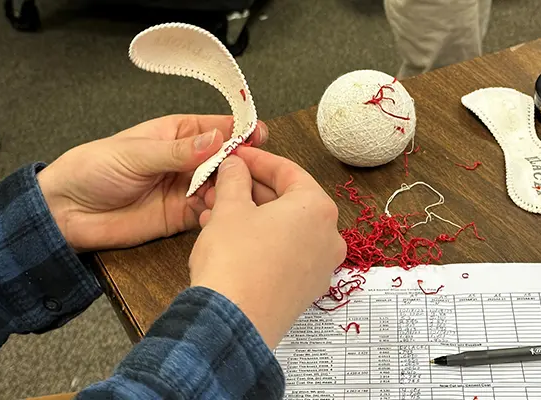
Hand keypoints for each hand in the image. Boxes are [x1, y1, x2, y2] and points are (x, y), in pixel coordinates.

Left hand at [37, 114, 267, 251]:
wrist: (68, 212)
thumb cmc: (93, 169)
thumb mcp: (135, 154)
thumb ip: (177, 151)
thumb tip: (216, 140)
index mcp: (177, 133)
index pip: (217, 127)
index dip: (240, 130)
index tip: (258, 136)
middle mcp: (188, 160)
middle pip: (228, 159)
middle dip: (244, 164)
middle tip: (254, 172)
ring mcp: (187, 188)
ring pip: (224, 186)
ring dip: (235, 190)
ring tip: (240, 195)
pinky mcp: (183, 216)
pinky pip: (211, 212)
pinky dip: (220, 212)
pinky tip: (222, 213)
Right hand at [189, 148, 346, 348]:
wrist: (233, 323)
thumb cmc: (235, 259)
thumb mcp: (230, 208)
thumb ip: (235, 179)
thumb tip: (236, 165)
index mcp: (318, 208)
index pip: (288, 171)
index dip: (257, 160)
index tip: (236, 154)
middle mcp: (328, 236)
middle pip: (287, 201)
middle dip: (249, 190)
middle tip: (221, 183)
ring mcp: (319, 266)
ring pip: (282, 228)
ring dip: (249, 215)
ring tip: (213, 210)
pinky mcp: (305, 289)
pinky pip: (284, 252)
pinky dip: (259, 240)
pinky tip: (227, 236)